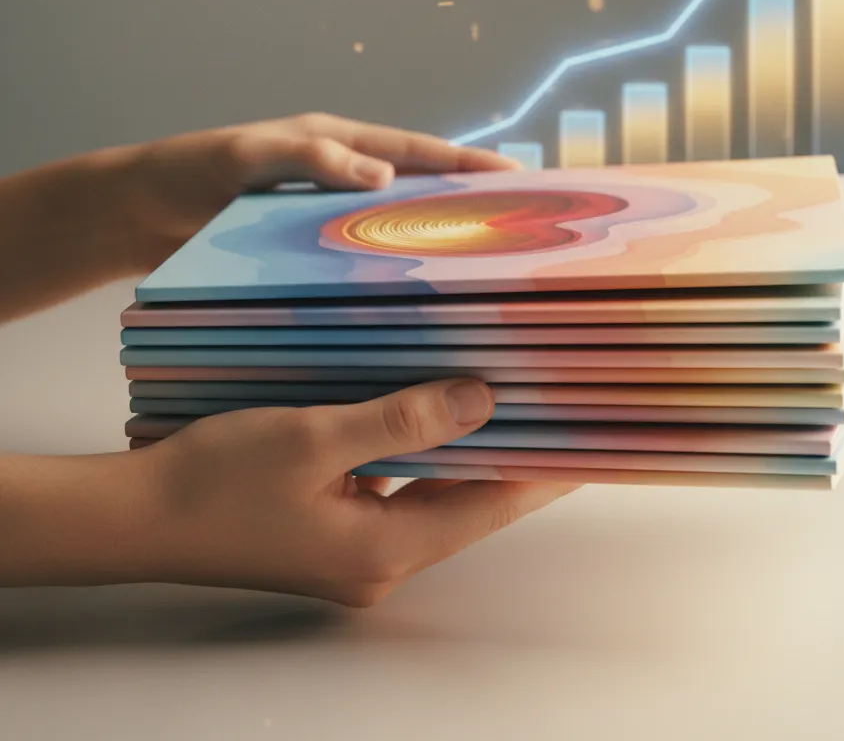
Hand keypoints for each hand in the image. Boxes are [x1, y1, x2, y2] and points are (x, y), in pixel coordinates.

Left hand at [128, 112, 517, 267]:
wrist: (139, 210)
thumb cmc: (191, 171)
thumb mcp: (248, 156)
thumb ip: (311, 158)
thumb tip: (385, 175)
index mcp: (335, 142)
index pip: (414, 150)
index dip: (465, 163)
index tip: (515, 177)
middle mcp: (338, 175)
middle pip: (416, 187)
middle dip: (463, 201)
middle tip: (513, 227)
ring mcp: (324, 212)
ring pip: (392, 224)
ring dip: (430, 239)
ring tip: (477, 267)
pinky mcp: (307, 246)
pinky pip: (360, 254)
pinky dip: (390, 266)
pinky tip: (411, 295)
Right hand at [134, 379, 576, 604]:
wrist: (137, 518)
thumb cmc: (216, 481)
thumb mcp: (314, 438)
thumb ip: (402, 420)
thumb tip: (480, 401)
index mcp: (386, 547)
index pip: (492, 504)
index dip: (544, 469)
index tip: (588, 435)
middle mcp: (382, 559)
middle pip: (471, 503)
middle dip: (513, 454)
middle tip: (554, 405)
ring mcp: (357, 549)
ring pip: (436, 494)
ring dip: (468, 451)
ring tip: (509, 401)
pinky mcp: (334, 530)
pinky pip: (399, 490)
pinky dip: (423, 455)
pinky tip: (432, 414)